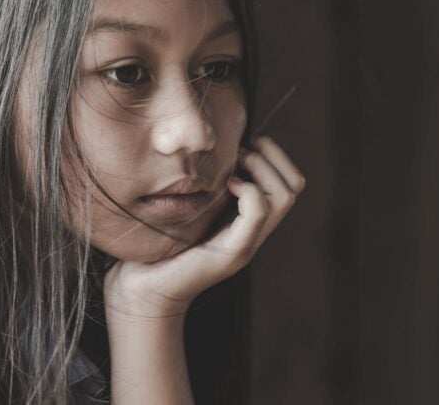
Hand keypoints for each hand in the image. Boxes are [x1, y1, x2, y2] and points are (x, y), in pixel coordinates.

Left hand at [104, 135, 305, 320]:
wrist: (144, 290)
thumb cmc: (156, 246)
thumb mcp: (184, 209)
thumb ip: (200, 188)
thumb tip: (204, 150)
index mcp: (245, 222)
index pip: (289, 182)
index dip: (273, 156)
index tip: (241, 148)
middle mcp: (253, 233)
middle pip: (294, 186)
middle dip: (272, 157)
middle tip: (239, 154)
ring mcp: (247, 244)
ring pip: (284, 197)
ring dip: (261, 169)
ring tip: (233, 170)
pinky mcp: (233, 252)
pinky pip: (258, 211)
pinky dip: (246, 189)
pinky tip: (224, 187)